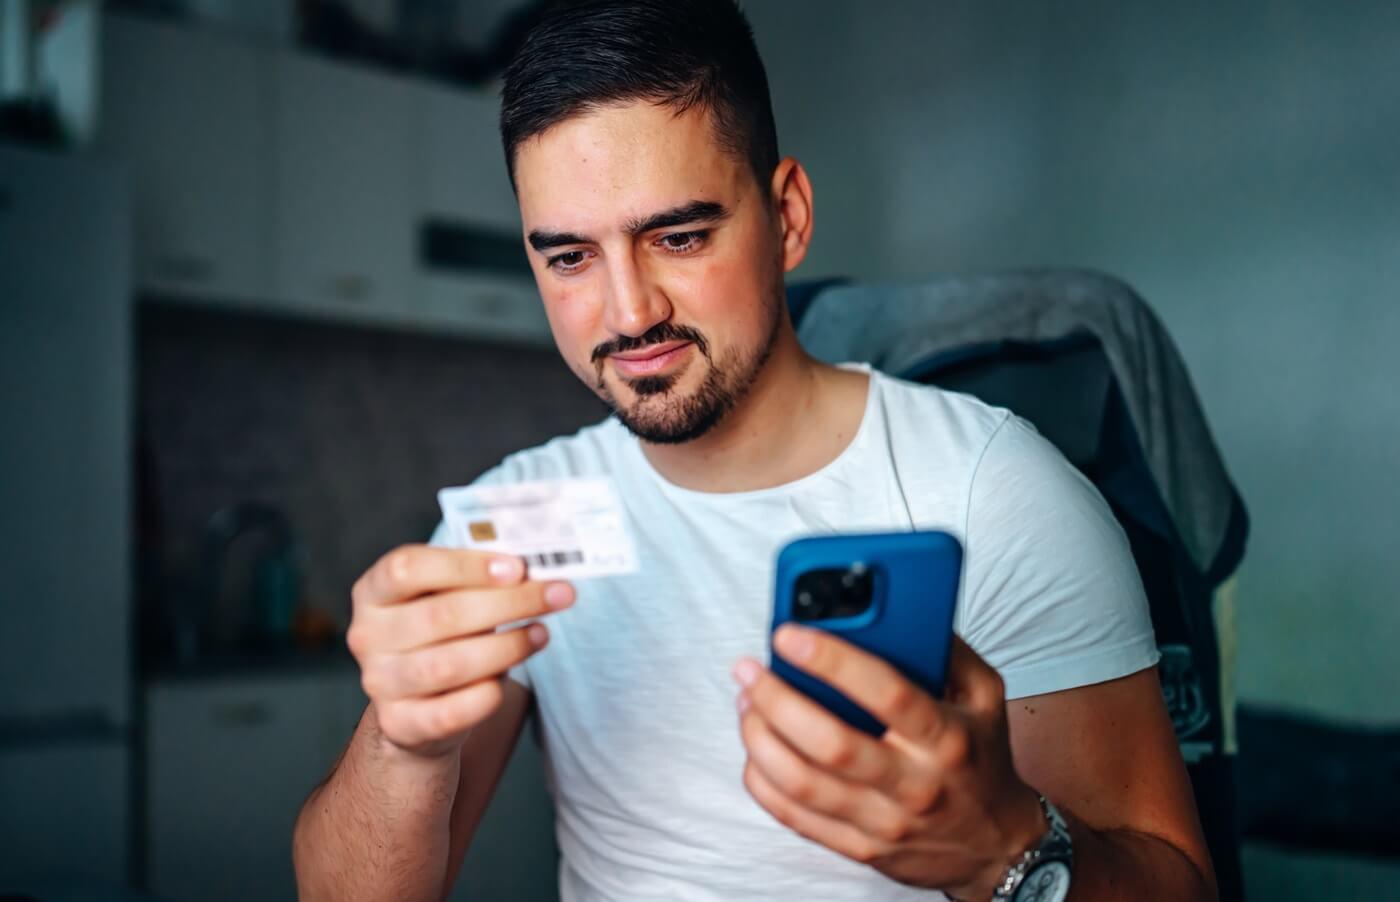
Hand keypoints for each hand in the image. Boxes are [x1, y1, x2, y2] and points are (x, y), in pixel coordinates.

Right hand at [347, 545, 573, 759]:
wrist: (417, 704)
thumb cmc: (441, 634)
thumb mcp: (447, 596)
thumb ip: (478, 579)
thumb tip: (533, 570)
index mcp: (373, 591)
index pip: (408, 568)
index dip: (465, 566)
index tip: (518, 567)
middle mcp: (367, 636)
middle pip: (441, 615)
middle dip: (509, 603)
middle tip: (558, 595)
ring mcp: (379, 682)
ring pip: (450, 664)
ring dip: (507, 647)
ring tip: (542, 633)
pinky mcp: (400, 724)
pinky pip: (453, 711)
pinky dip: (489, 694)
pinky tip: (510, 676)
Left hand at [733, 628, 1045, 899]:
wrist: (996, 844)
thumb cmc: (980, 757)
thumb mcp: (985, 695)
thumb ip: (946, 648)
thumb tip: (898, 605)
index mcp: (945, 737)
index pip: (886, 693)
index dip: (833, 661)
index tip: (789, 634)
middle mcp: (914, 782)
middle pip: (831, 743)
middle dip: (777, 700)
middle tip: (750, 668)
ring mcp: (885, 821)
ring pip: (803, 783)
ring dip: (760, 737)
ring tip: (746, 701)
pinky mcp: (860, 847)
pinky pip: (796, 818)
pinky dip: (762, 781)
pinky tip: (754, 750)